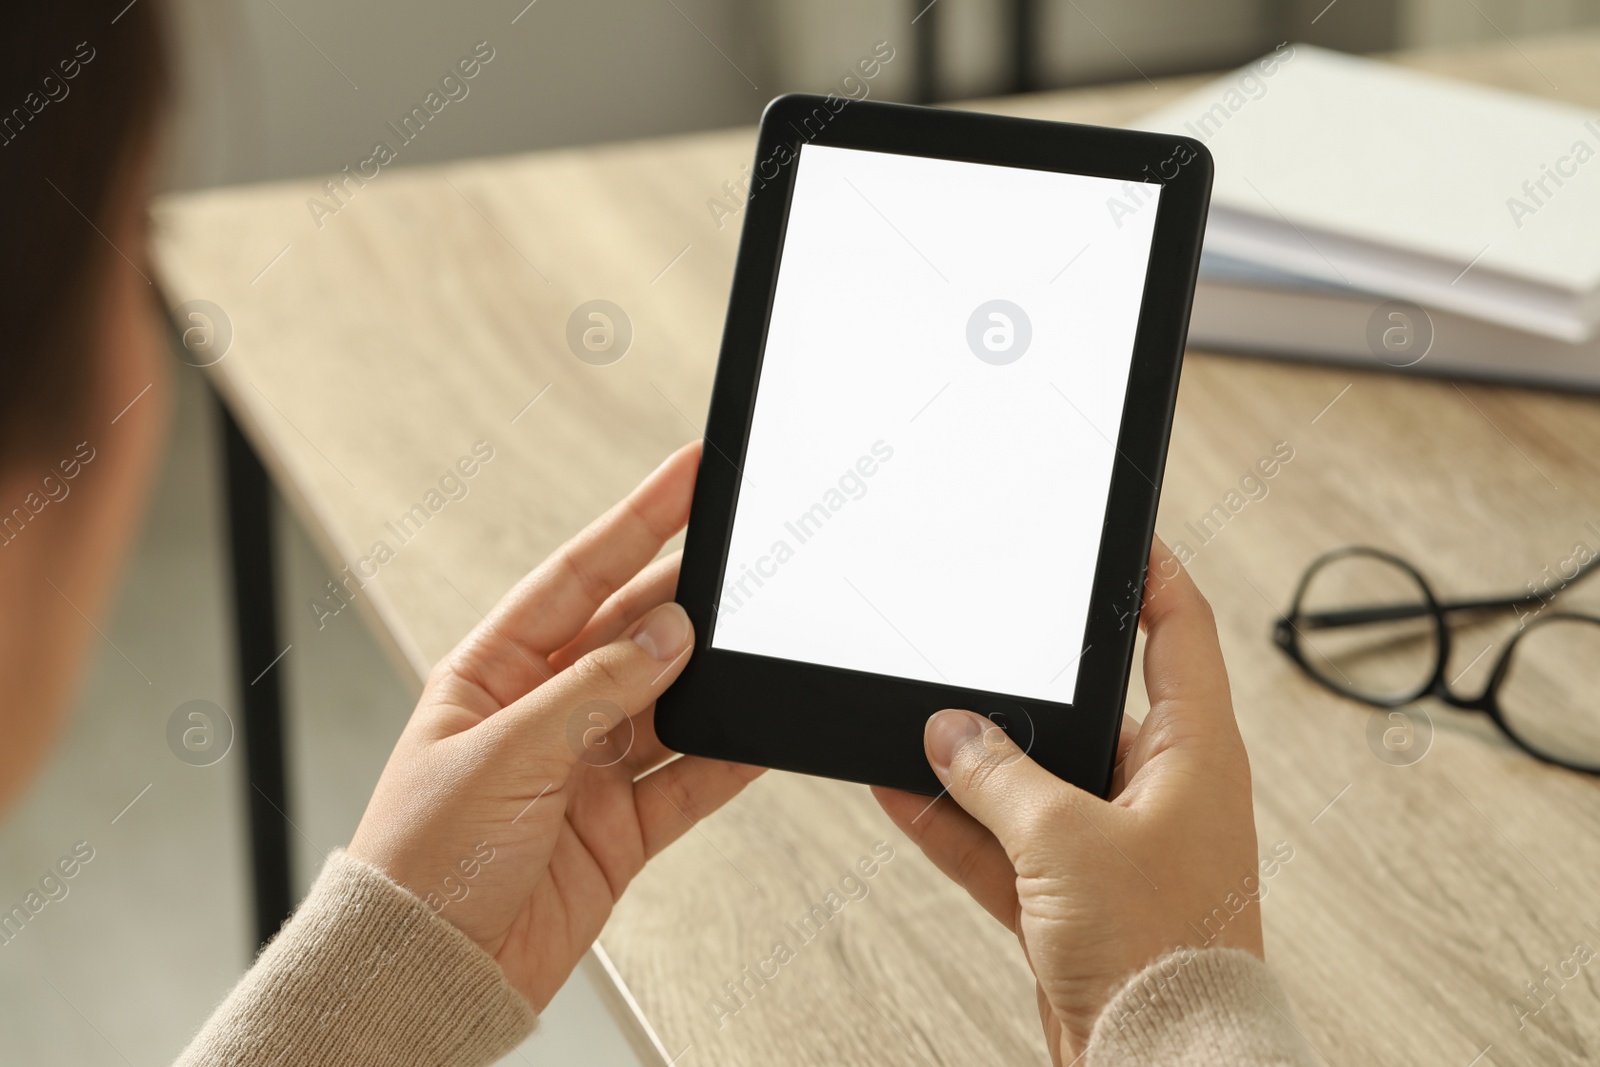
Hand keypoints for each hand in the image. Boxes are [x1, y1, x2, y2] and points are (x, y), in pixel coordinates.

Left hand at [349, 442, 762, 1009]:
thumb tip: (668, 634)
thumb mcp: (503, 754)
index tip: (689, 474)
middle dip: (687, 594)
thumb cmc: (422, 861)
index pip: (577, 575)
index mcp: (492, 672)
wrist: (428, 974)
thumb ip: (594, 690)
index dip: (637, 519)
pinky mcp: (620, 827)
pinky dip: (727, 756)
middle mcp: (543, 711)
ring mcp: (585, 767)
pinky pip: (686, 778)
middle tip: (745, 558)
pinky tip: (759, 730)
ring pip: (667, 701)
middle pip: (631, 631)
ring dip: (710, 676)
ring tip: (756, 641)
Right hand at [873, 537, 1261, 1063]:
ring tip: (917, 726)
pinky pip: (1009, 843)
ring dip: (977, 765)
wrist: (1159, 1062)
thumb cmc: (1160, 953)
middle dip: (1025, 691)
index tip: (1121, 535)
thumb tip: (950, 731)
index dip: (1152, 576)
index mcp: (1195, 754)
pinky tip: (905, 793)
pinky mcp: (1077, 900)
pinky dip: (961, 825)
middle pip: (1090, 710)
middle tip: (974, 647)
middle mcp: (1163, 792)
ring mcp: (1117, 848)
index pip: (1180, 633)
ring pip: (1036, 782)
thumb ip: (999, 776)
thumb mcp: (1066, 840)